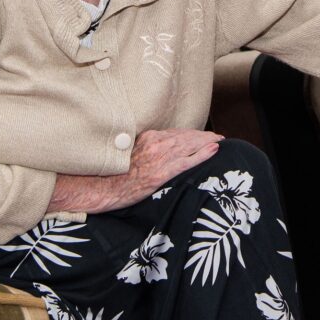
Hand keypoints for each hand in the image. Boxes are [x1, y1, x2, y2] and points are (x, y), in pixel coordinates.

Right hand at [49, 129, 220, 213]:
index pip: (177, 133)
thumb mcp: (130, 152)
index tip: (201, 135)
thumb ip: (146, 146)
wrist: (100, 187)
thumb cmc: (112, 172)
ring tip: (219, 141)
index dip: (192, 133)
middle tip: (217, 136)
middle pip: (187, 136)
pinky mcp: (162, 173)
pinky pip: (188, 160)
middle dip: (204, 136)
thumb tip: (159, 147)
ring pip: (191, 145)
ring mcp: (160, 158)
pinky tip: (215, 150)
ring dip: (208, 142)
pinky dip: (203, 154)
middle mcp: (156, 143)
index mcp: (148, 137)